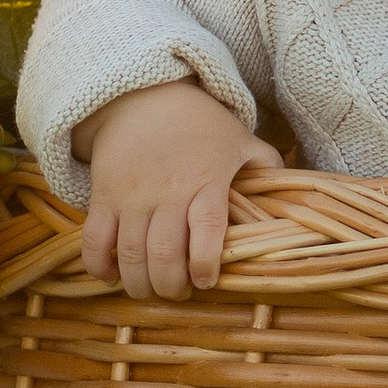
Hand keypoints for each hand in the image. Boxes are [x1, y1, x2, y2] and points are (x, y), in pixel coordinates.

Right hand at [73, 79, 281, 299]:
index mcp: (206, 182)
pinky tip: (112, 275)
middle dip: (170, 286)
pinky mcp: (103, 195)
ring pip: (130, 253)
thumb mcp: (239, 138)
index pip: (207, 232)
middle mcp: (167, 193)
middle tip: (176, 292)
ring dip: (138, 283)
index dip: (206, 265)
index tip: (205, 281)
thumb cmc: (199, 123)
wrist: (142, 95)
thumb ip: (265, 166)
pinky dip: (99, 265)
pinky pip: (95, 239)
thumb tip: (292, 192)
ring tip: (148, 289)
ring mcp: (132, 196)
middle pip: (164, 254)